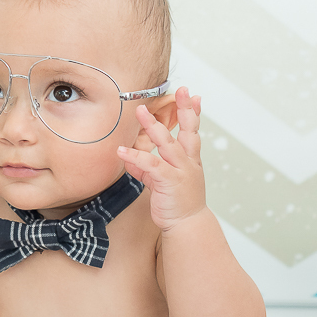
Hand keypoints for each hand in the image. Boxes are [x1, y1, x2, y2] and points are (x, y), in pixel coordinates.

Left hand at [117, 87, 205, 231]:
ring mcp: (181, 171)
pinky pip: (151, 165)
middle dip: (185, 110)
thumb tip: (130, 159)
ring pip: (168, 144)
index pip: (193, 131)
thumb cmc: (176, 204)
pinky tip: (122, 151)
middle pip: (188, 131)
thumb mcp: (162, 182)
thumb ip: (147, 169)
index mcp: (190, 160)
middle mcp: (188, 162)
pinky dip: (136, 157)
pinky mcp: (169, 182)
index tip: (194, 95)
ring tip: (140, 111)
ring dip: (153, 127)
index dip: (193, 113)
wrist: (187, 226)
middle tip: (183, 91)